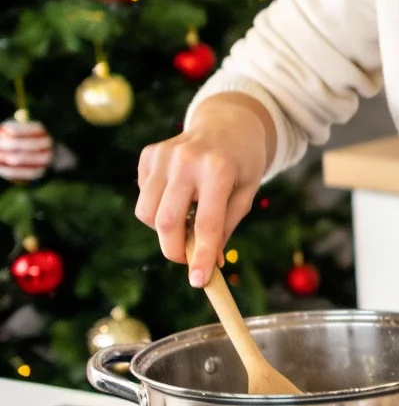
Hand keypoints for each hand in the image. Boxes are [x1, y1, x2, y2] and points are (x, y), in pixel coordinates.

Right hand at [133, 95, 274, 286]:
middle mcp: (186, 159)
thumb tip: (208, 264)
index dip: (201, 256)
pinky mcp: (148, 154)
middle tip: (187, 260)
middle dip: (174, 250)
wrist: (228, 124)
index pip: (206, 224)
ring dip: (163, 229)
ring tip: (187, 220)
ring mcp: (163, 155)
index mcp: (218, 169)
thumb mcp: (246, 193)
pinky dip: (158, 206)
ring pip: (147, 212)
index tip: (199, 282)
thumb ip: (226, 227)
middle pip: (166, 221)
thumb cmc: (242, 163)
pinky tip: (179, 194)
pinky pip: (144, 195)